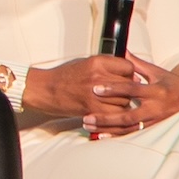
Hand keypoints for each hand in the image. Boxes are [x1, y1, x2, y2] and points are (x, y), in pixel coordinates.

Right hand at [25, 54, 178, 135]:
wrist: (46, 89)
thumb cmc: (67, 75)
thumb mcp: (88, 62)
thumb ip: (108, 65)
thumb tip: (129, 71)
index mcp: (99, 62)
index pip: (128, 67)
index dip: (131, 74)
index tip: (132, 79)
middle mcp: (98, 77)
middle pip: (128, 85)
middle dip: (131, 91)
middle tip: (131, 95)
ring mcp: (96, 94)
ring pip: (124, 101)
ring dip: (126, 104)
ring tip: (123, 105)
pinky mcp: (92, 109)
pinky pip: (114, 115)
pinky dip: (117, 116)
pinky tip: (116, 115)